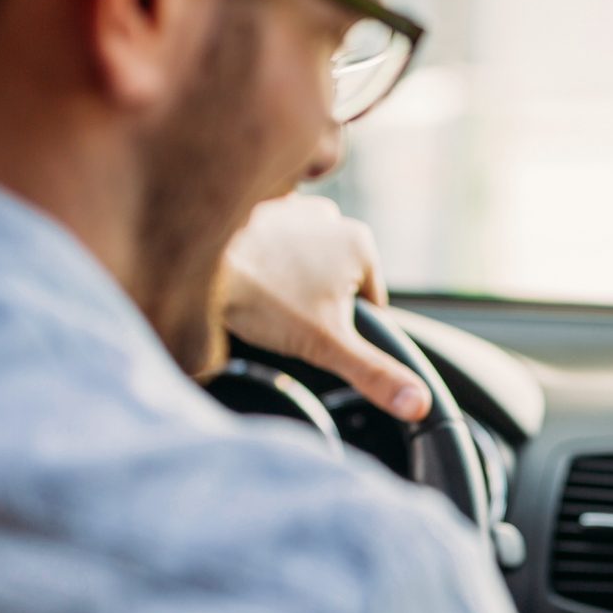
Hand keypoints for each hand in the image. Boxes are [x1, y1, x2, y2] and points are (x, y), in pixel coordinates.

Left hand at [221, 195, 430, 420]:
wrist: (193, 260)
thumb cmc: (261, 299)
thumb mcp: (327, 347)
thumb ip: (376, 375)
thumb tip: (419, 404)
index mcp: (360, 244)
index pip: (370, 305)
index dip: (342, 330)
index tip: (310, 332)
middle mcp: (332, 219)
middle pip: (335, 284)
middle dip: (313, 307)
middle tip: (281, 317)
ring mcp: (294, 209)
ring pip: (303, 267)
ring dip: (287, 286)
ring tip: (261, 300)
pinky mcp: (257, 211)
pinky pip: (271, 250)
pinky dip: (261, 265)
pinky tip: (244, 280)